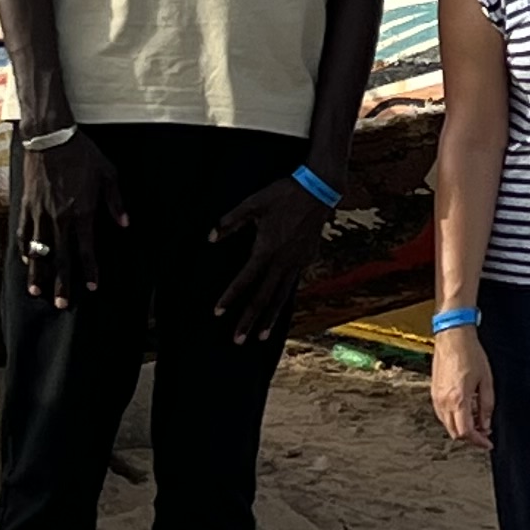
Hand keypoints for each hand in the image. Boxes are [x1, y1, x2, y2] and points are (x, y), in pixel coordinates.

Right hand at [17, 131, 127, 305]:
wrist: (50, 136)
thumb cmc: (82, 154)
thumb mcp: (108, 174)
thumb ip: (116, 202)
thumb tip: (125, 224)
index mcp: (81, 212)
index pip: (86, 250)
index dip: (90, 271)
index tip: (93, 288)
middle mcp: (59, 218)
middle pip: (61, 258)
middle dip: (62, 283)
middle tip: (62, 304)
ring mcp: (39, 212)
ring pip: (38, 250)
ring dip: (38, 273)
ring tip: (37, 292)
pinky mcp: (26, 205)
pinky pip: (23, 232)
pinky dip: (24, 249)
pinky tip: (25, 261)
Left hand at [207, 174, 328, 342]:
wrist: (318, 189)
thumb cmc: (283, 193)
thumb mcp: (252, 203)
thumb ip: (230, 221)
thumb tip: (210, 238)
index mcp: (267, 249)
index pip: (245, 280)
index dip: (230, 297)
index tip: (218, 312)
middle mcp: (283, 261)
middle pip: (264, 297)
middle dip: (249, 320)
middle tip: (238, 340)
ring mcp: (298, 262)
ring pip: (282, 296)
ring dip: (270, 318)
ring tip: (261, 336)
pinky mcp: (307, 259)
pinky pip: (292, 284)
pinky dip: (283, 300)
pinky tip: (277, 308)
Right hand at [431, 326, 494, 444]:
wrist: (453, 337)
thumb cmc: (470, 354)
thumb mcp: (486, 381)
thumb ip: (486, 406)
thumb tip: (486, 424)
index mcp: (458, 399)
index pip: (466, 432)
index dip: (478, 442)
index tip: (487, 443)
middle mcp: (444, 401)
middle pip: (455, 432)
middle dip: (470, 437)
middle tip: (484, 434)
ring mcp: (436, 397)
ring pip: (447, 425)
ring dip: (461, 429)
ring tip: (477, 422)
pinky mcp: (433, 393)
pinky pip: (442, 414)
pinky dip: (454, 419)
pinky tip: (465, 412)